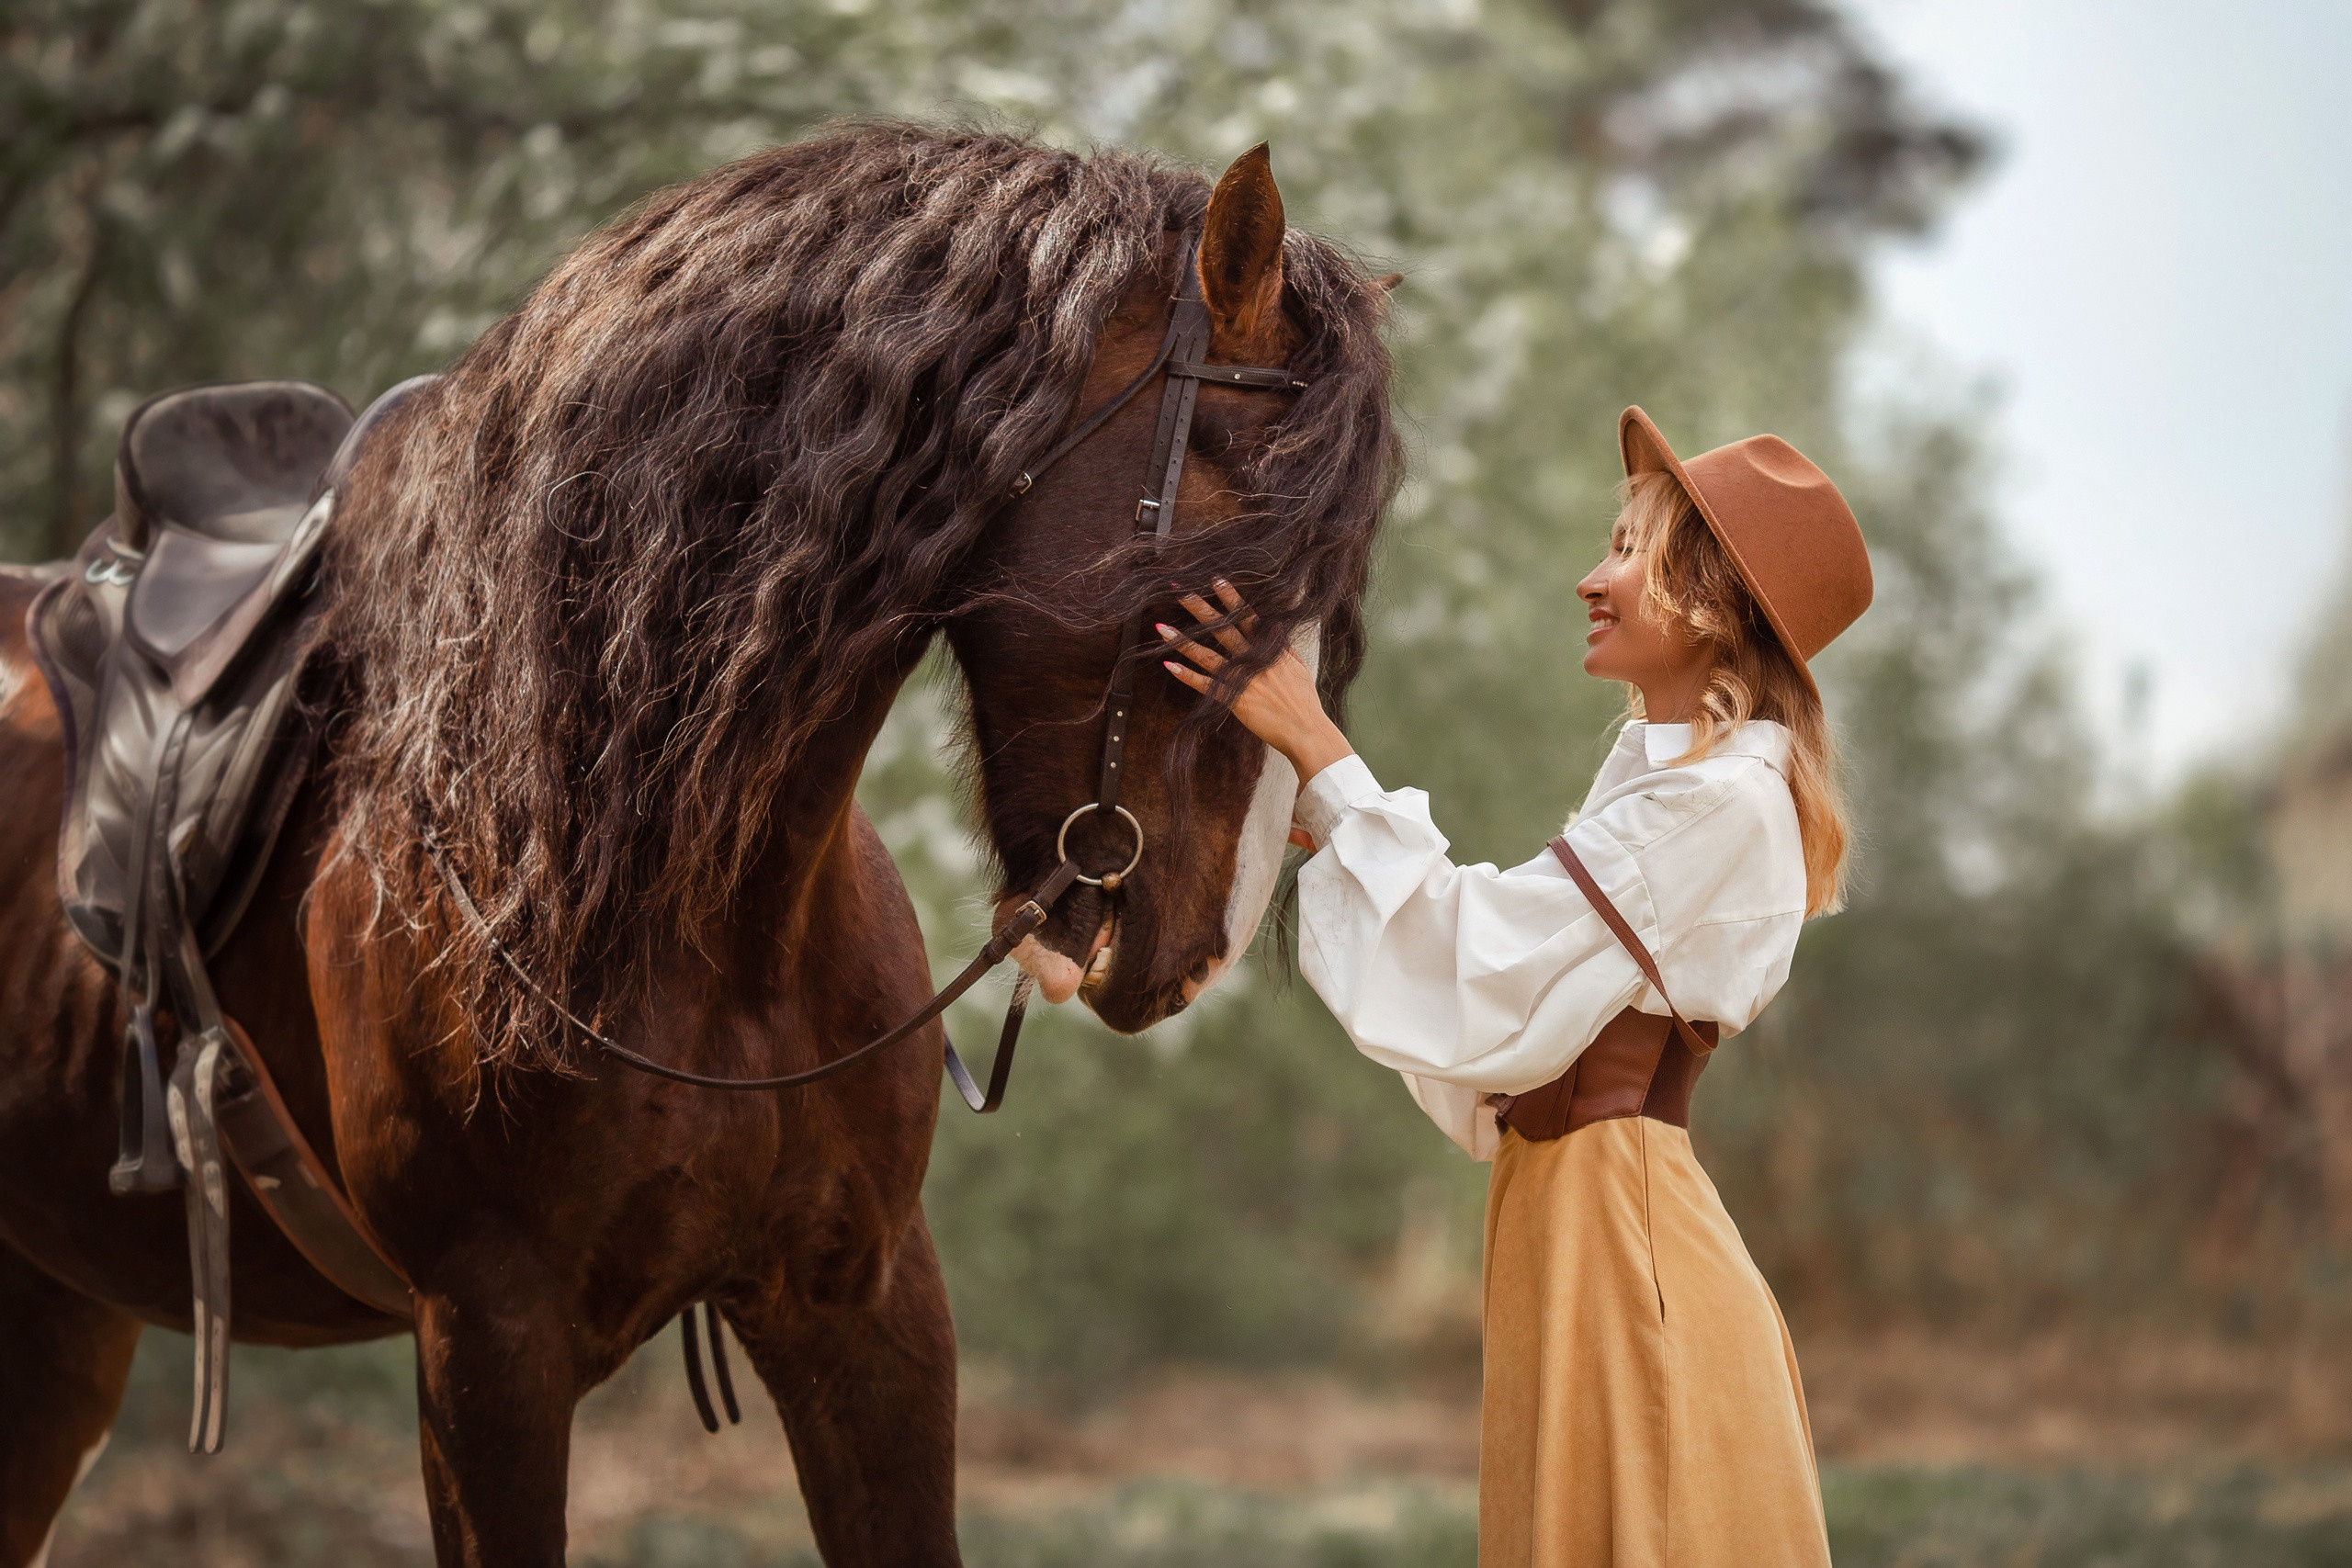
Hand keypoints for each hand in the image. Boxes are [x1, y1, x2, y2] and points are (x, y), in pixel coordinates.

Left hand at [1159, 580, 1355, 815]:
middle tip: (1179, 591)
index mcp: (1269, 648)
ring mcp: (1241, 678)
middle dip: (1200, 609)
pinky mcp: (1233, 699)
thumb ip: (1283, 649)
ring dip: (1183, 640)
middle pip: (1222, 628)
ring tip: (1161, 627)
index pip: (1247, 616)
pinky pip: (1205, 685)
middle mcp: (1253, 659)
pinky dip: (1186, 675)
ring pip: (1207, 654)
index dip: (1230, 598)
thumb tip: (1277, 632)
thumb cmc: (1304, 701)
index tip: (1215, 579)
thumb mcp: (1298, 668)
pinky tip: (1168, 664)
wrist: (1305, 729)